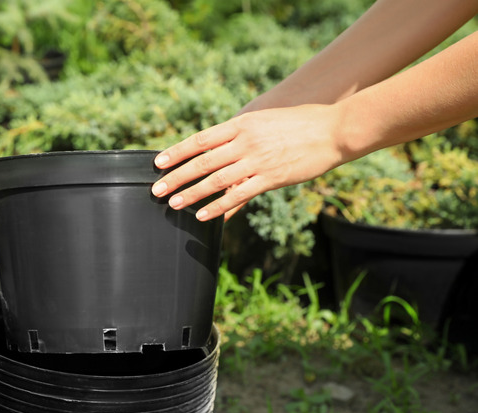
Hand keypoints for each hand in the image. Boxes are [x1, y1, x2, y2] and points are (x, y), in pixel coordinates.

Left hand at [151, 104, 345, 220]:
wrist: (334, 130)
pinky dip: (218, 206)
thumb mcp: (263, 120)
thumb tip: (217, 146)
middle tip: (156, 189)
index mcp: (241, 124)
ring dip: (191, 193)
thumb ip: (239, 133)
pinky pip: (238, 195)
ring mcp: (257, 160)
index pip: (200, 139)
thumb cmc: (299, 124)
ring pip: (215, 179)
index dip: (177, 152)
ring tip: (173, 203)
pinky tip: (203, 215)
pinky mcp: (270, 178)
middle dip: (176, 176)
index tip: (158, 162)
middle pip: (202, 161)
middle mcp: (245, 141)